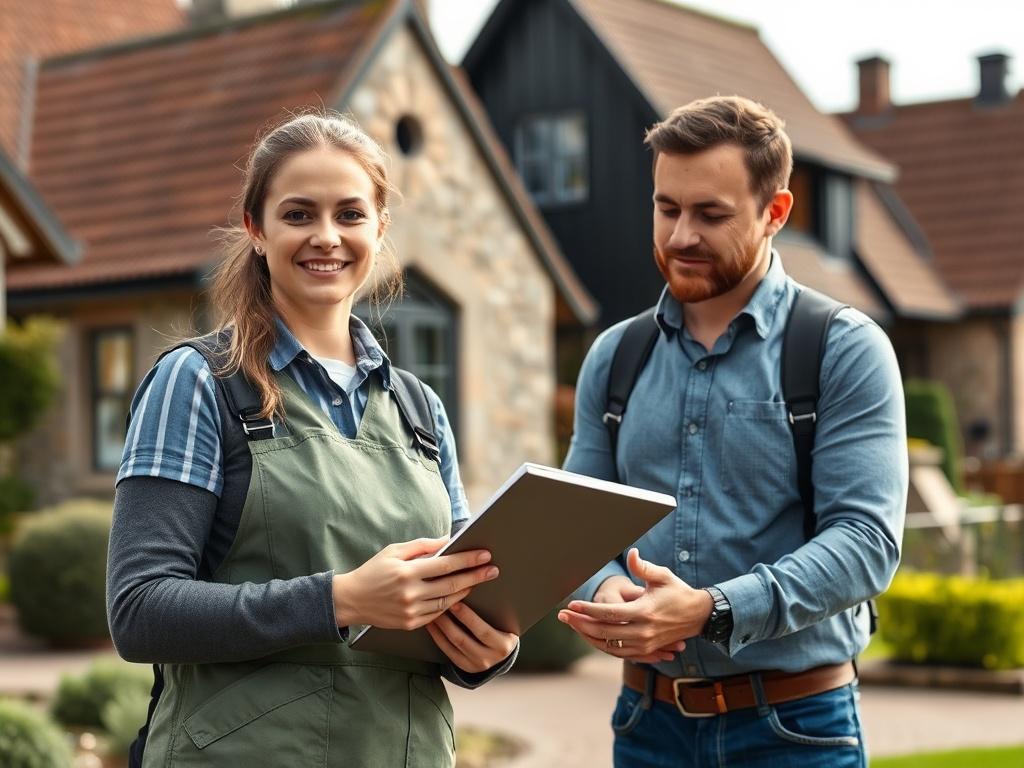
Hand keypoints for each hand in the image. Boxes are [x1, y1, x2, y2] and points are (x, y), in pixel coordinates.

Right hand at [333, 537, 498, 629]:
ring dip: (465, 591)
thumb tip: (448, 540)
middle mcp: (410, 594)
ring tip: (478, 581)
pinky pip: (437, 614)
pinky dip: (450, 604)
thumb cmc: (373, 571)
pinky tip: (458, 596)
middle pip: (452, 585)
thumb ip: (422, 546)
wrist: (351, 600)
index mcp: (407, 572)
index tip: (485, 555)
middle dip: (475, 576)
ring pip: (448, 602)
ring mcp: (411, 611)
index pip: (445, 565)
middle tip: (493, 570)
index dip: (467, 560)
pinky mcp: (410, 624)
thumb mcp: (394, 551)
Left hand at [426, 603, 517, 673]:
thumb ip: (495, 610)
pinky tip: (432, 624)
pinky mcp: (464, 666)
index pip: (483, 631)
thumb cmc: (504, 627)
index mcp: (503, 646)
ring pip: (454, 644)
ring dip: (440, 627)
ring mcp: (476, 665)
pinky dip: (437, 636)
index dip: (468, 617)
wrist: (502, 651)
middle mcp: (489, 659)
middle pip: (464, 639)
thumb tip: (475, 586)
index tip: (456, 601)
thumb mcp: (505, 622)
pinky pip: (447, 651)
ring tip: (432, 611)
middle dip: (449, 621)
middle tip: (438, 604)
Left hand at [557, 548, 711, 662]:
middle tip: (562, 616)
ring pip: (609, 646)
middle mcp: (644, 631)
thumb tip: (631, 553)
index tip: (571, 605)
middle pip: (605, 632)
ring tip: (572, 625)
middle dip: (580, 624)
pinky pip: (619, 653)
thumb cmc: (678, 591)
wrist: (699, 615)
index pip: (610, 614)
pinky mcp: (647, 650)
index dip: (589, 610)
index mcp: (645, 612)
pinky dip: (602, 646)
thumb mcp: (662, 576)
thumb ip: (644, 567)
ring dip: (588, 637)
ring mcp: (645, 644)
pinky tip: (590, 636)